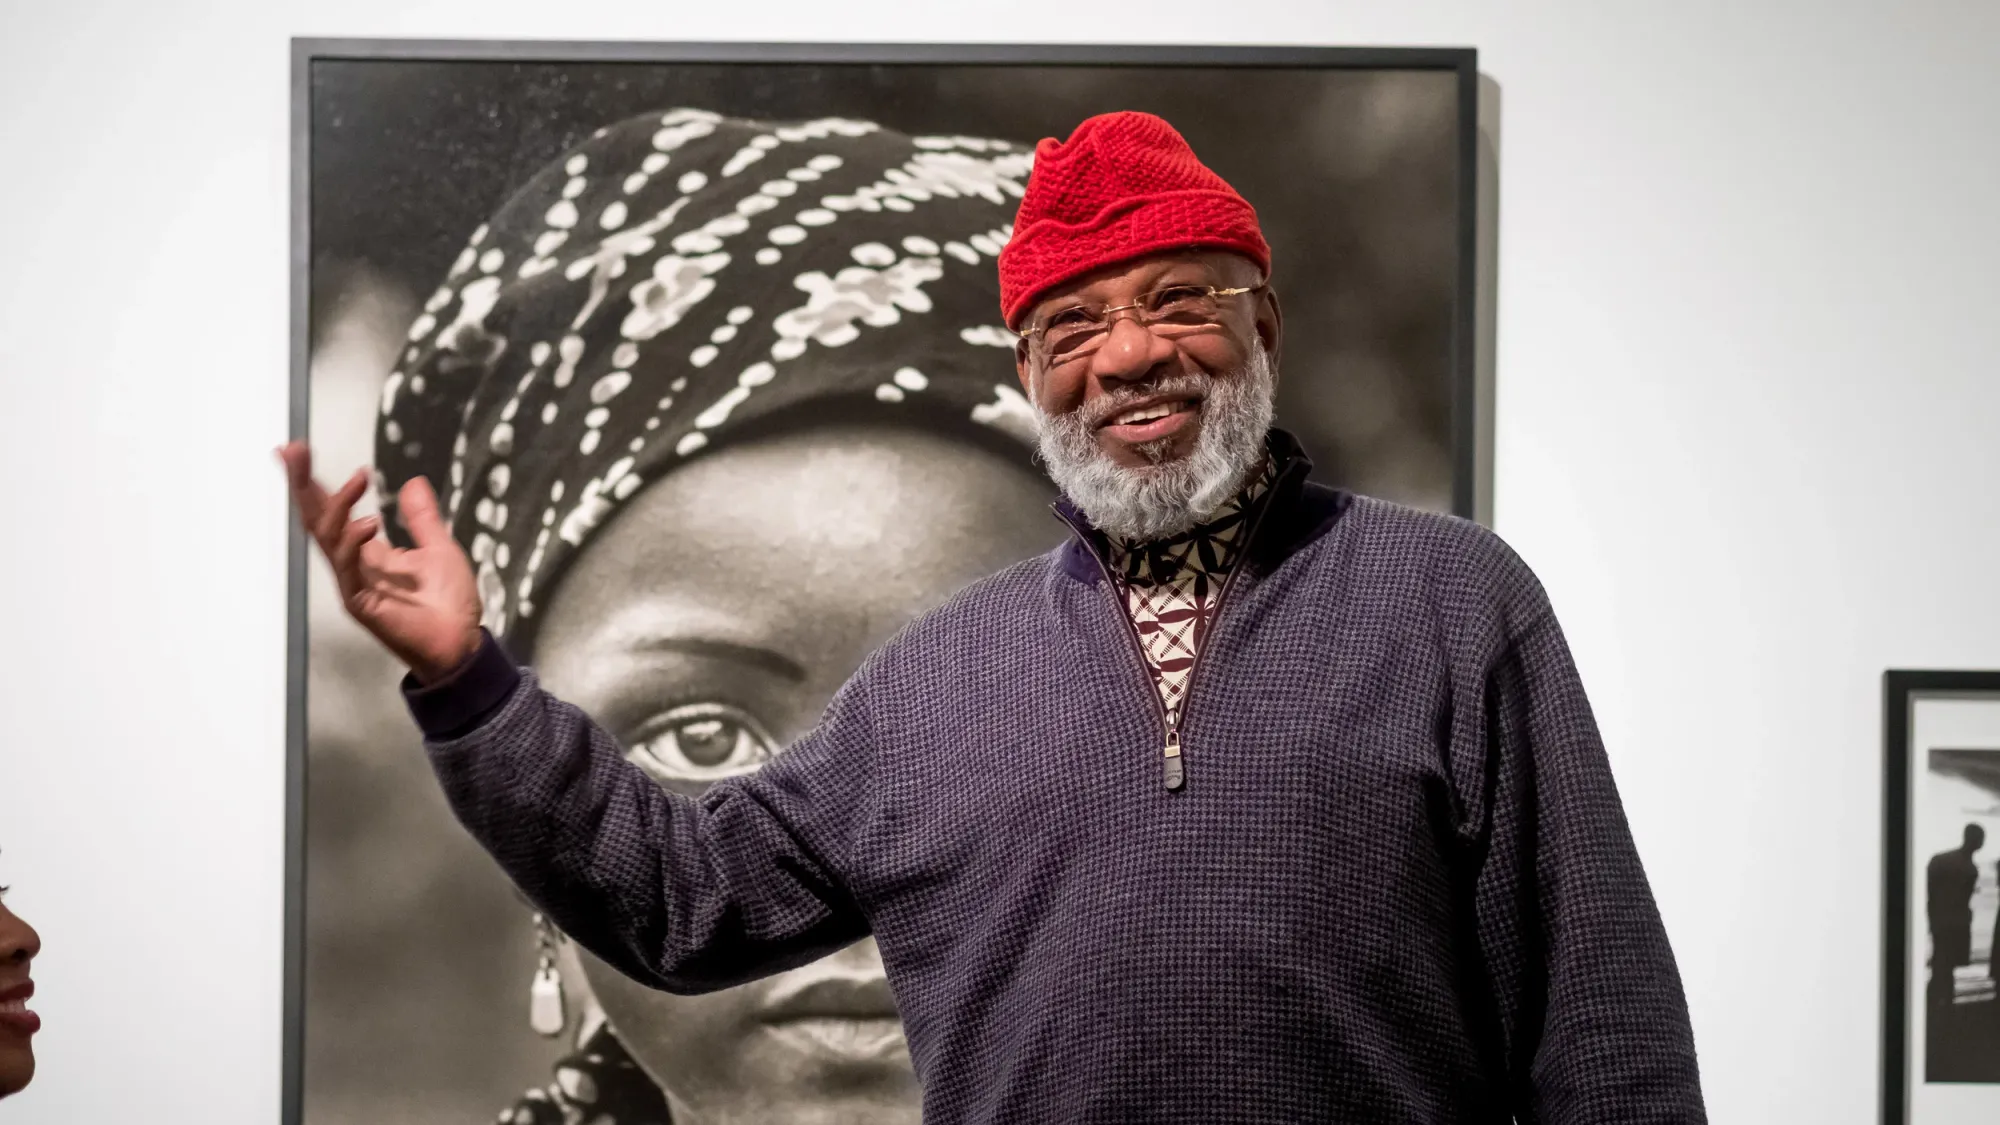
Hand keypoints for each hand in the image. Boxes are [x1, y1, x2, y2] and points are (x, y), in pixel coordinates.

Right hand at [278, 441, 483, 683]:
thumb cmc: (448, 604)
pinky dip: (353, 545)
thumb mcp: (440, 548)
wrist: (461, 645)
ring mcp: (353, 584)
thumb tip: (412, 482)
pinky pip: (348, 569)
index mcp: (368, 552)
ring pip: (329, 539)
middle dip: (303, 485)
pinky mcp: (361, 603)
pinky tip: (368, 525)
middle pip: (317, 519)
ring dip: (338, 505)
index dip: (313, 483)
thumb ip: (422, 518)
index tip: (295, 450)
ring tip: (358, 478)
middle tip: (293, 451)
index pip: (331, 512)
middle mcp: (353, 565)